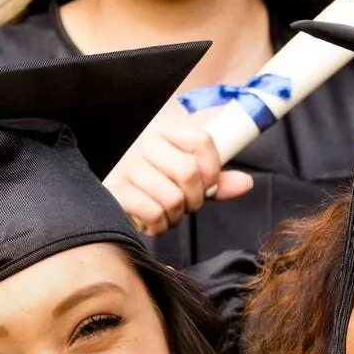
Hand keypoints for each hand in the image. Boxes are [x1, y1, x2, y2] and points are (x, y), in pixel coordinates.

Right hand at [102, 109, 253, 236]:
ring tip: (169, 213)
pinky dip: (160, 225)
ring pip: (172, 198)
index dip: (213, 170)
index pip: (201, 142)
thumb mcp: (184, 164)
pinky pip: (152, 213)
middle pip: (189, 172)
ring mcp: (125, 165)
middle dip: (196, 198)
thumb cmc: (154, 171)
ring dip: (177, 216)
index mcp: (164, 127)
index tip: (208, 184)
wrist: (107, 168)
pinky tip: (155, 222)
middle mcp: (142, 141)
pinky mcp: (112, 190)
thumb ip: (214, 176)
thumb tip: (246, 184)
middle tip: (187, 203)